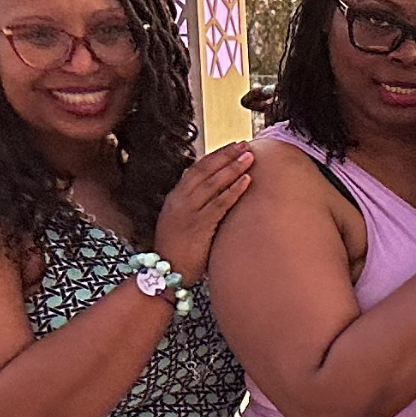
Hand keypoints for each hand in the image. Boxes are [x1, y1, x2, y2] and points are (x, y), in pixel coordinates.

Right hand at [153, 143, 264, 270]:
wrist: (165, 271)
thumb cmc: (177, 250)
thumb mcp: (181, 222)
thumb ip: (195, 206)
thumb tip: (216, 193)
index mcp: (175, 197)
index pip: (197, 169)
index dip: (215, 156)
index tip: (231, 147)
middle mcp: (180, 200)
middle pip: (205, 170)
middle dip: (226, 156)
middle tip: (244, 144)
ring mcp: (189, 212)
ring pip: (213, 183)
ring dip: (233, 168)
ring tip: (249, 156)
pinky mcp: (199, 226)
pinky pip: (219, 204)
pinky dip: (233, 190)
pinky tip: (246, 180)